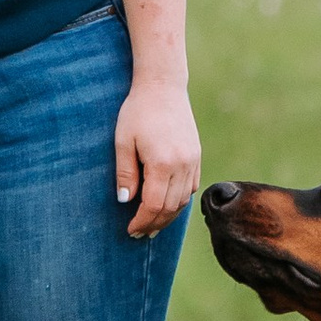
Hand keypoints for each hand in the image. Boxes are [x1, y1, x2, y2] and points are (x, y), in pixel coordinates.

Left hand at [114, 76, 200, 237]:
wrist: (163, 86)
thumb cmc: (138, 111)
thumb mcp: (123, 141)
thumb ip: (125, 174)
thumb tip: (125, 202)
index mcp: (162, 163)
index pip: (154, 205)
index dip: (142, 221)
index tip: (130, 230)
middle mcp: (182, 165)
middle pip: (170, 208)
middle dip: (154, 224)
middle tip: (139, 233)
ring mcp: (193, 160)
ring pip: (183, 201)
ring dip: (168, 216)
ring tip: (152, 225)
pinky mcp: (196, 156)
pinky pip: (191, 187)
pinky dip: (179, 201)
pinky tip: (167, 205)